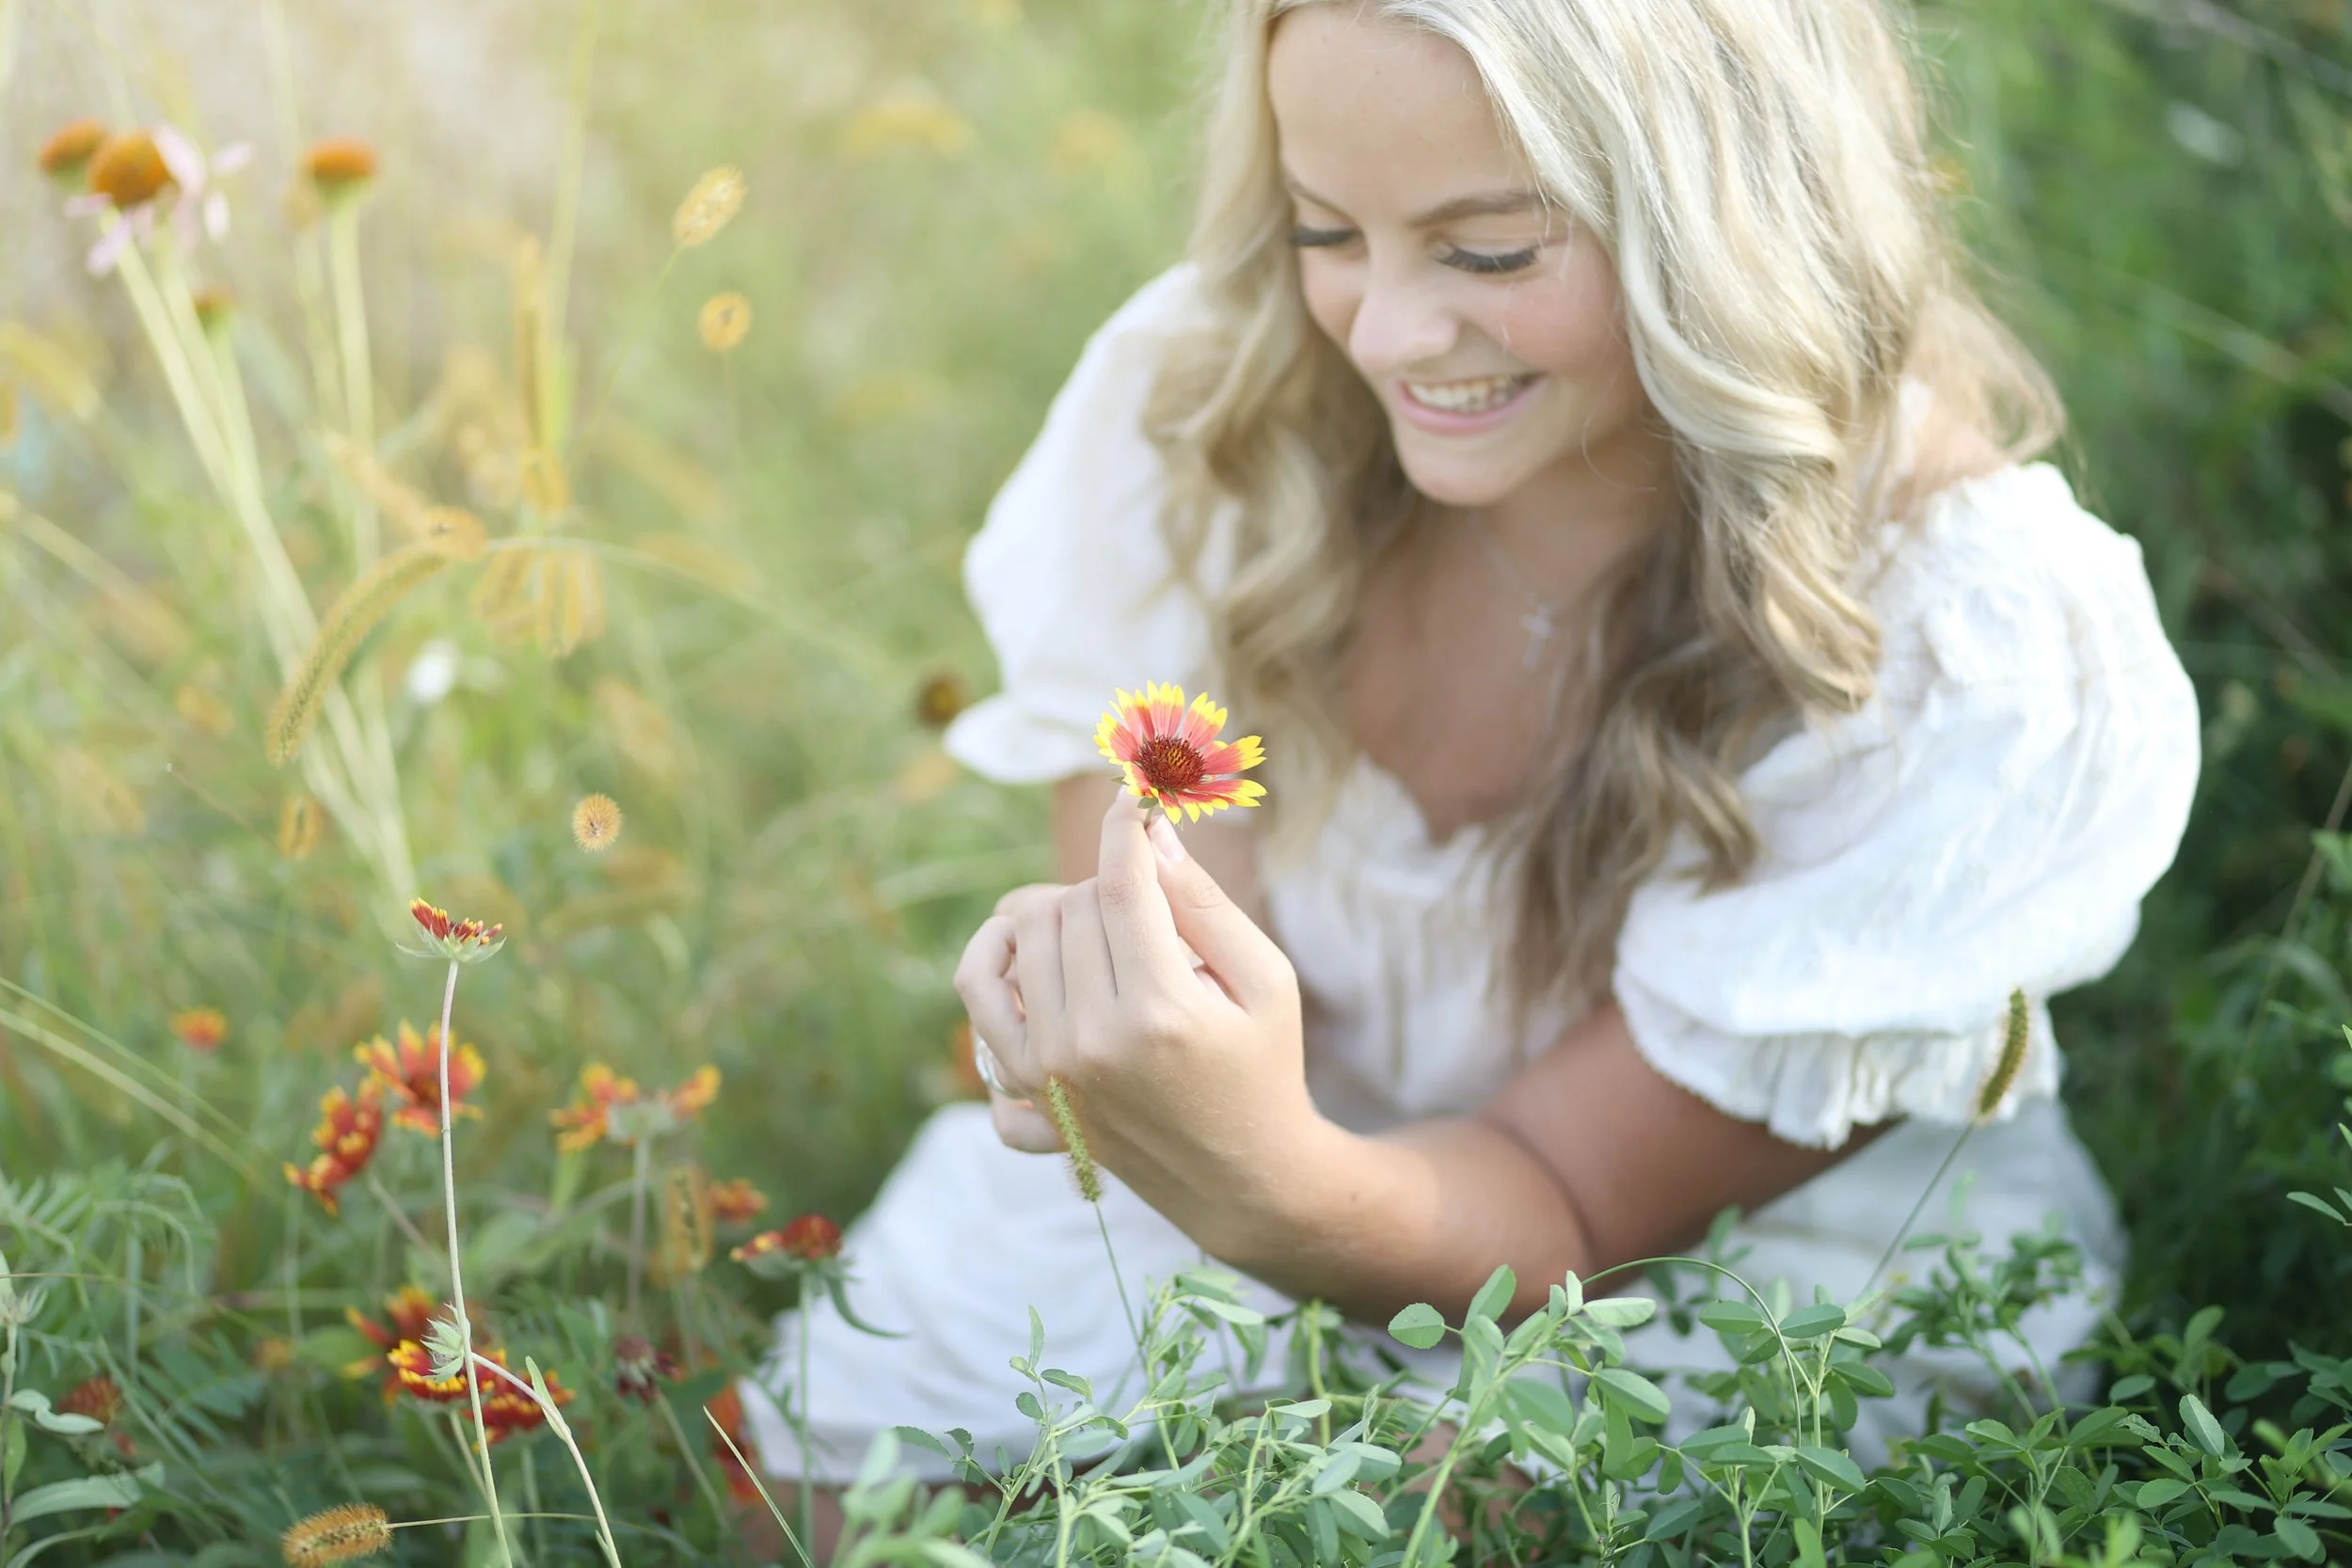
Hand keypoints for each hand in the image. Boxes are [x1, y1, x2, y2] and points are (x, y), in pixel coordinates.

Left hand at [953, 796, 1315, 1252]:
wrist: (1244, 1180)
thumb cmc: (1266, 1068)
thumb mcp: (1267, 981)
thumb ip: (1204, 904)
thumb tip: (1149, 831)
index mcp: (1161, 1012)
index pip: (1120, 884)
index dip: (1126, 827)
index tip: (1134, 797)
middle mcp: (1092, 1044)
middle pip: (1068, 906)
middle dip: (1108, 885)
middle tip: (1148, 909)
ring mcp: (1051, 1077)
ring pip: (1020, 940)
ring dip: (1058, 916)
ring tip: (1102, 934)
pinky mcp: (1031, 1098)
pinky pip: (978, 1003)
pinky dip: (995, 965)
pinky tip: (1032, 960)